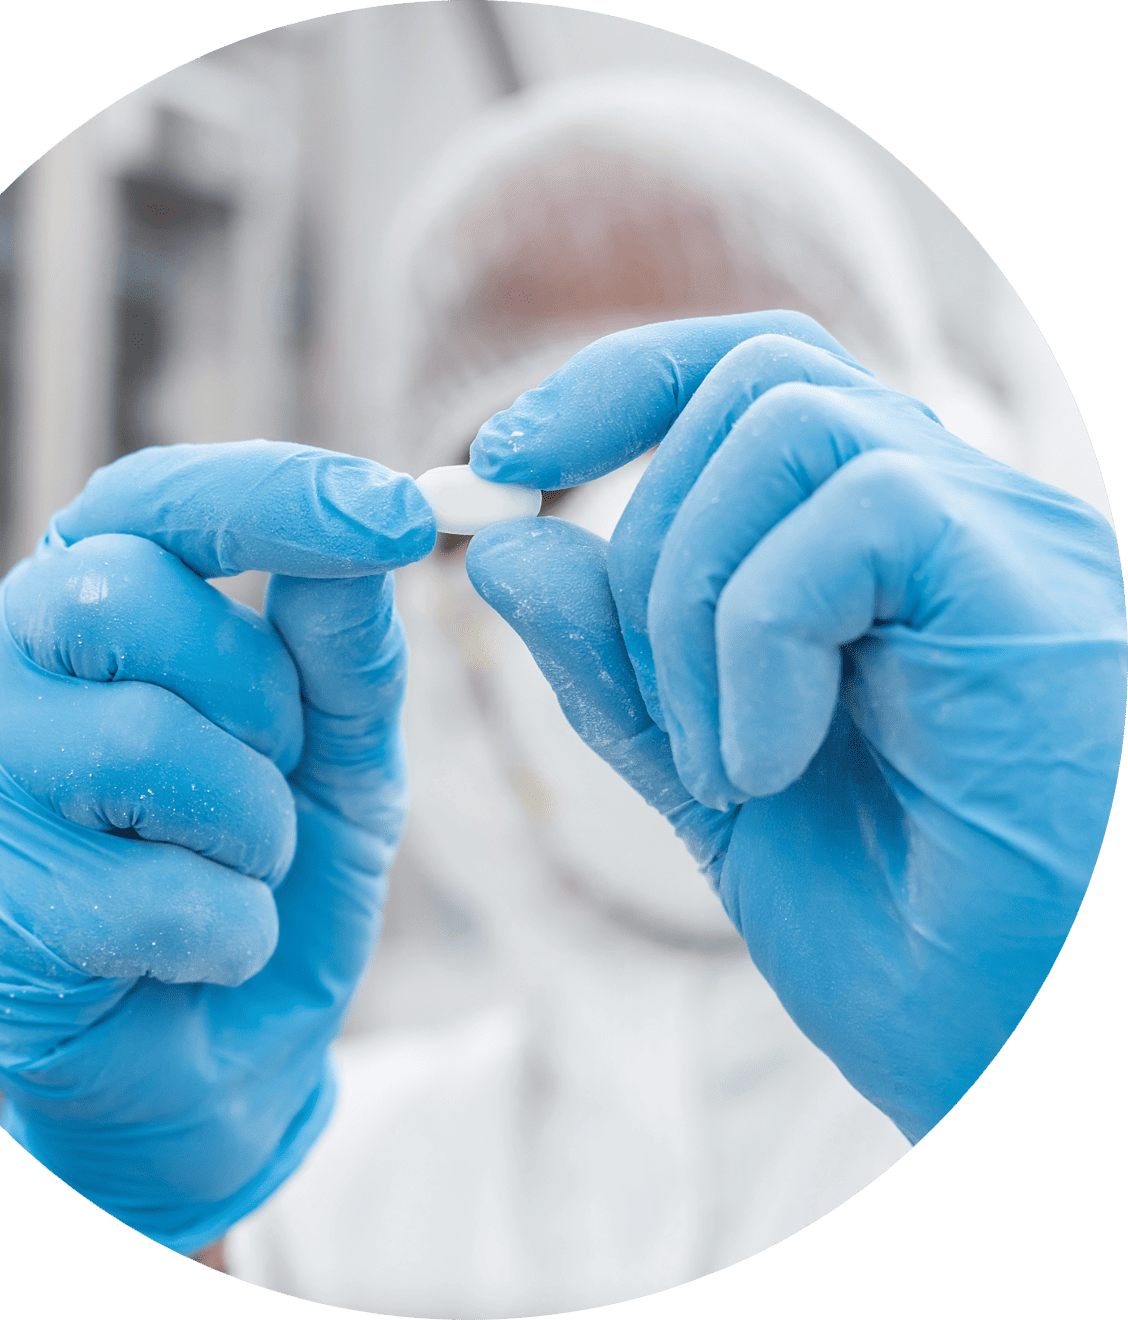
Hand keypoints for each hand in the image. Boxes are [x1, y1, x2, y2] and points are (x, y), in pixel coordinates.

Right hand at [0, 441, 435, 1252]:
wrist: (221, 1056)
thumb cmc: (272, 875)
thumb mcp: (342, 758)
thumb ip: (344, 657)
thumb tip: (359, 550)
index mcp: (86, 603)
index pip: (154, 499)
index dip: (276, 496)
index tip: (400, 514)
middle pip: (126, 595)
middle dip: (258, 696)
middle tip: (278, 771)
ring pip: (141, 742)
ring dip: (254, 825)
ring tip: (244, 872)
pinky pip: (141, 893)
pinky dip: (228, 930)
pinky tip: (205, 952)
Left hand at [464, 312, 1125, 1142]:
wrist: (1020, 1053)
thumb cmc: (901, 930)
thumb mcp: (710, 784)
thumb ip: (614, 667)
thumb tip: (506, 548)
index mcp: (880, 548)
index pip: (746, 373)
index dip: (613, 387)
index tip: (501, 463)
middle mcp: (951, 513)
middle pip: (752, 379)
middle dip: (643, 545)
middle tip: (664, 722)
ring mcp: (1000, 538)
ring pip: (787, 429)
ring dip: (692, 606)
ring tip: (725, 768)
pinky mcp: (1029, 585)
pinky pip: (853, 516)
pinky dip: (756, 642)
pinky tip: (768, 765)